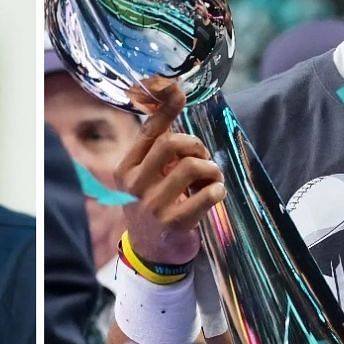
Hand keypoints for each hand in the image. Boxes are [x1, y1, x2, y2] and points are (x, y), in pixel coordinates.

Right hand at [114, 79, 225, 264]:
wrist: (151, 253)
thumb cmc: (154, 204)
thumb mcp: (147, 174)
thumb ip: (159, 143)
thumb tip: (172, 95)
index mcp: (127, 167)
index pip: (149, 130)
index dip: (165, 107)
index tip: (177, 90)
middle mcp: (135, 184)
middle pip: (170, 144)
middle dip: (195, 145)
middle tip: (202, 157)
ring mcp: (153, 205)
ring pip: (191, 167)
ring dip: (210, 169)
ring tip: (211, 178)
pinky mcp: (173, 223)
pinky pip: (205, 196)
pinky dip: (216, 190)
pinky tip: (215, 194)